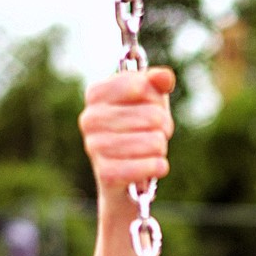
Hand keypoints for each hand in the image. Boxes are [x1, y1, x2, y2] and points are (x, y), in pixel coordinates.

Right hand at [79, 68, 176, 195]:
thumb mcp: (148, 101)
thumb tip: (164, 77)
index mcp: (96, 93)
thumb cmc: (136, 131)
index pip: (141, 85)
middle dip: (164, 127)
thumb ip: (156, 83)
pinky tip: (153, 166)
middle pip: (153, 116)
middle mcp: (90, 118)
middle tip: (153, 134)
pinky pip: (152, 165)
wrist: (123, 179)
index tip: (150, 107)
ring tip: (149, 151)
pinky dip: (159, 166)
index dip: (156, 99)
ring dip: (161, 148)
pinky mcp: (107, 174)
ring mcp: (95, 147)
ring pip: (155, 142)